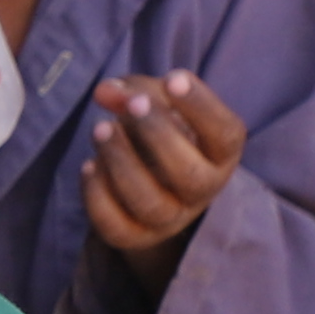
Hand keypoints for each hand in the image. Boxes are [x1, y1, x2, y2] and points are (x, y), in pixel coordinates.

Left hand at [79, 72, 244, 257]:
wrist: (149, 179)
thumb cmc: (159, 130)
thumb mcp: (155, 101)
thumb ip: (135, 91)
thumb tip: (105, 92)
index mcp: (221, 153)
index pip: (226, 135)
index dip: (201, 106)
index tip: (174, 78)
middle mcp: (202, 190)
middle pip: (188, 174)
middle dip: (157, 135)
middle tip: (132, 104)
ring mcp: (170, 218)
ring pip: (149, 203)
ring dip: (122, 162)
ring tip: (101, 128)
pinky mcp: (135, 235)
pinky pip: (116, 227)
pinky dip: (97, 196)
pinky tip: (89, 165)